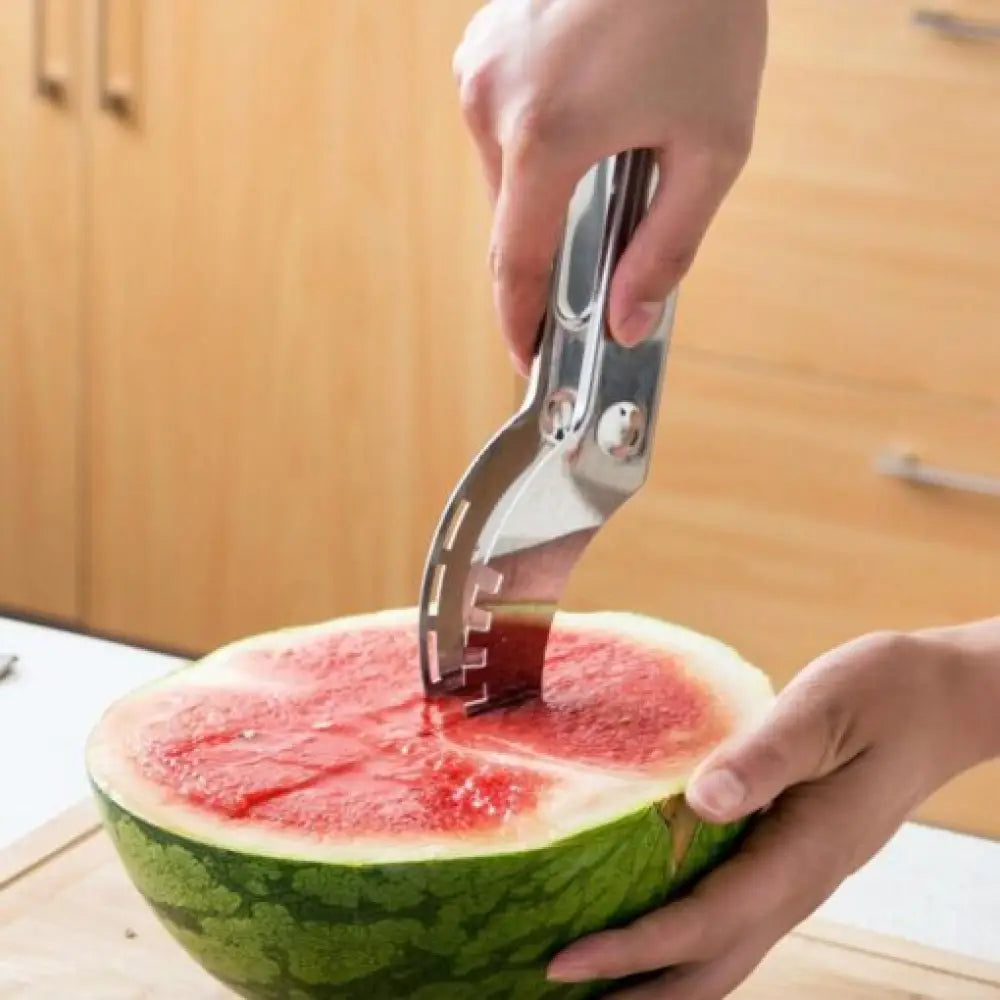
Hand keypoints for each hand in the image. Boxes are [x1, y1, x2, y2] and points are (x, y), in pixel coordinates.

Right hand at [452, 0, 767, 372]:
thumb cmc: (706, 15)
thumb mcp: (713, 147)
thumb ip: (669, 248)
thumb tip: (627, 323)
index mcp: (546, 137)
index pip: (517, 263)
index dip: (521, 322)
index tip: (529, 359)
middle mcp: (493, 103)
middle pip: (512, 222)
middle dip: (552, 252)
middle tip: (602, 256)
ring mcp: (479, 69)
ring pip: (504, 177)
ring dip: (547, 195)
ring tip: (612, 157)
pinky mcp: (481, 47)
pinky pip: (500, 129)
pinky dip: (537, 147)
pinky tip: (588, 116)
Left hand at [546, 621, 999, 998]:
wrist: (942, 702)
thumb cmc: (884, 696)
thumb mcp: (821, 713)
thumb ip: (763, 758)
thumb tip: (701, 801)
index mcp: (800, 854)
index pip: (700, 924)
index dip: (629, 951)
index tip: (564, 963)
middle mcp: (797, 884)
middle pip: (710, 970)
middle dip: (636, 995)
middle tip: (559, 988)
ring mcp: (798, 879)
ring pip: (723, 956)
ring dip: (658, 980)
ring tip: (593, 983)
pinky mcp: (793, 861)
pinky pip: (732, 922)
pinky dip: (683, 944)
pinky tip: (648, 924)